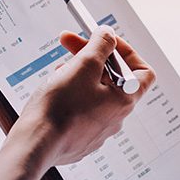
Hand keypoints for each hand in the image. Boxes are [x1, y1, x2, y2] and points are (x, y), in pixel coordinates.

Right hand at [12, 26, 155, 166]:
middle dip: (93, 57)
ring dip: (79, 74)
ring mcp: (98, 129)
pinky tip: (55, 89)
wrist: (36, 143)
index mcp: (125, 100)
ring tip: (59, 69)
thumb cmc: (61, 108)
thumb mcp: (85, 65)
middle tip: (70, 43)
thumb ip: (101, 46)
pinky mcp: (80, 137)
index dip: (126, 51)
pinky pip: (80, 108)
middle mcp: (116, 117)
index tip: (105, 41)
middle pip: (113, 78)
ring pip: (94, 92)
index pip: (143, 71)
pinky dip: (70, 94)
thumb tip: (108, 35)